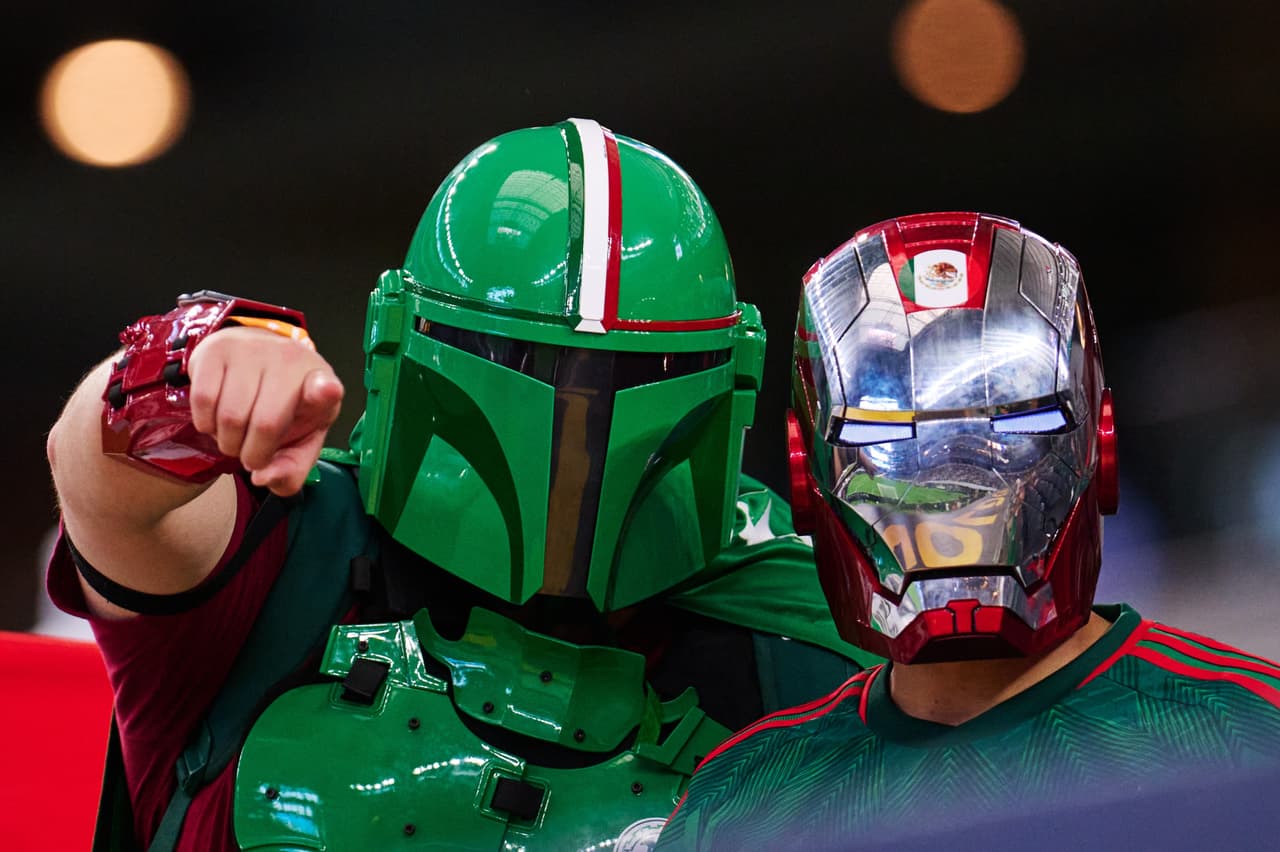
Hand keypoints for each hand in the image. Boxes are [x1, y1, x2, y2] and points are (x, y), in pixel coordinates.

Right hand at [187, 326, 343, 495]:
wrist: (257, 363)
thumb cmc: (284, 407)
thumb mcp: (300, 441)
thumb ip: (291, 470)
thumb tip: (263, 478)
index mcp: (321, 385)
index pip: (325, 386)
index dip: (325, 391)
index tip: (327, 391)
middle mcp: (289, 360)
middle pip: (265, 425)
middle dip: (251, 456)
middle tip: (251, 454)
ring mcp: (252, 350)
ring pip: (229, 416)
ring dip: (227, 442)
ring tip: (236, 435)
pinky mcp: (217, 350)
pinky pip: (203, 400)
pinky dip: (205, 424)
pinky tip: (217, 420)